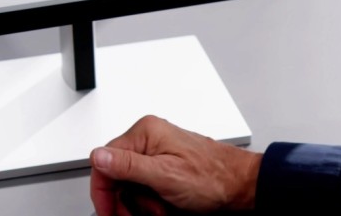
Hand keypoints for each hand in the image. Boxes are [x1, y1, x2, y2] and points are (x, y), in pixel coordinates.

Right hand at [89, 116, 260, 215]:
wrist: (243, 187)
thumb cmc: (214, 179)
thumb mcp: (166, 175)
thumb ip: (129, 165)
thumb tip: (98, 156)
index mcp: (145, 133)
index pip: (104, 160)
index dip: (103, 190)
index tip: (107, 211)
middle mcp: (150, 139)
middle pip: (117, 175)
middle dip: (127, 201)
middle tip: (139, 215)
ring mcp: (159, 152)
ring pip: (132, 185)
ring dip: (142, 204)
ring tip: (161, 210)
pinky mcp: (166, 165)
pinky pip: (146, 186)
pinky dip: (153, 201)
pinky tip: (166, 207)